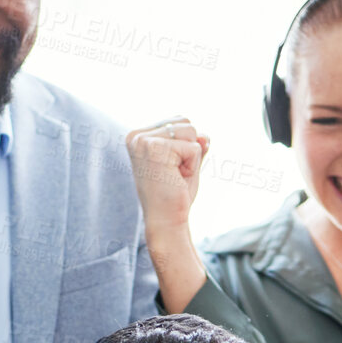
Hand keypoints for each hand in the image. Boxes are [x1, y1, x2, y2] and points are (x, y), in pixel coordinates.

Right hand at [126, 116, 208, 235]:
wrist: (165, 221)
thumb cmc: (174, 194)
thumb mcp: (185, 161)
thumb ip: (195, 142)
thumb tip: (205, 136)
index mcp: (138, 136)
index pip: (178, 121)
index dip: (184, 146)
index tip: (169, 168)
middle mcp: (136, 136)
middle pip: (184, 121)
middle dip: (189, 148)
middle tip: (174, 173)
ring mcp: (144, 141)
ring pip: (191, 131)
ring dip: (191, 157)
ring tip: (175, 175)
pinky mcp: (156, 148)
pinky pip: (194, 147)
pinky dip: (193, 165)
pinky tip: (176, 179)